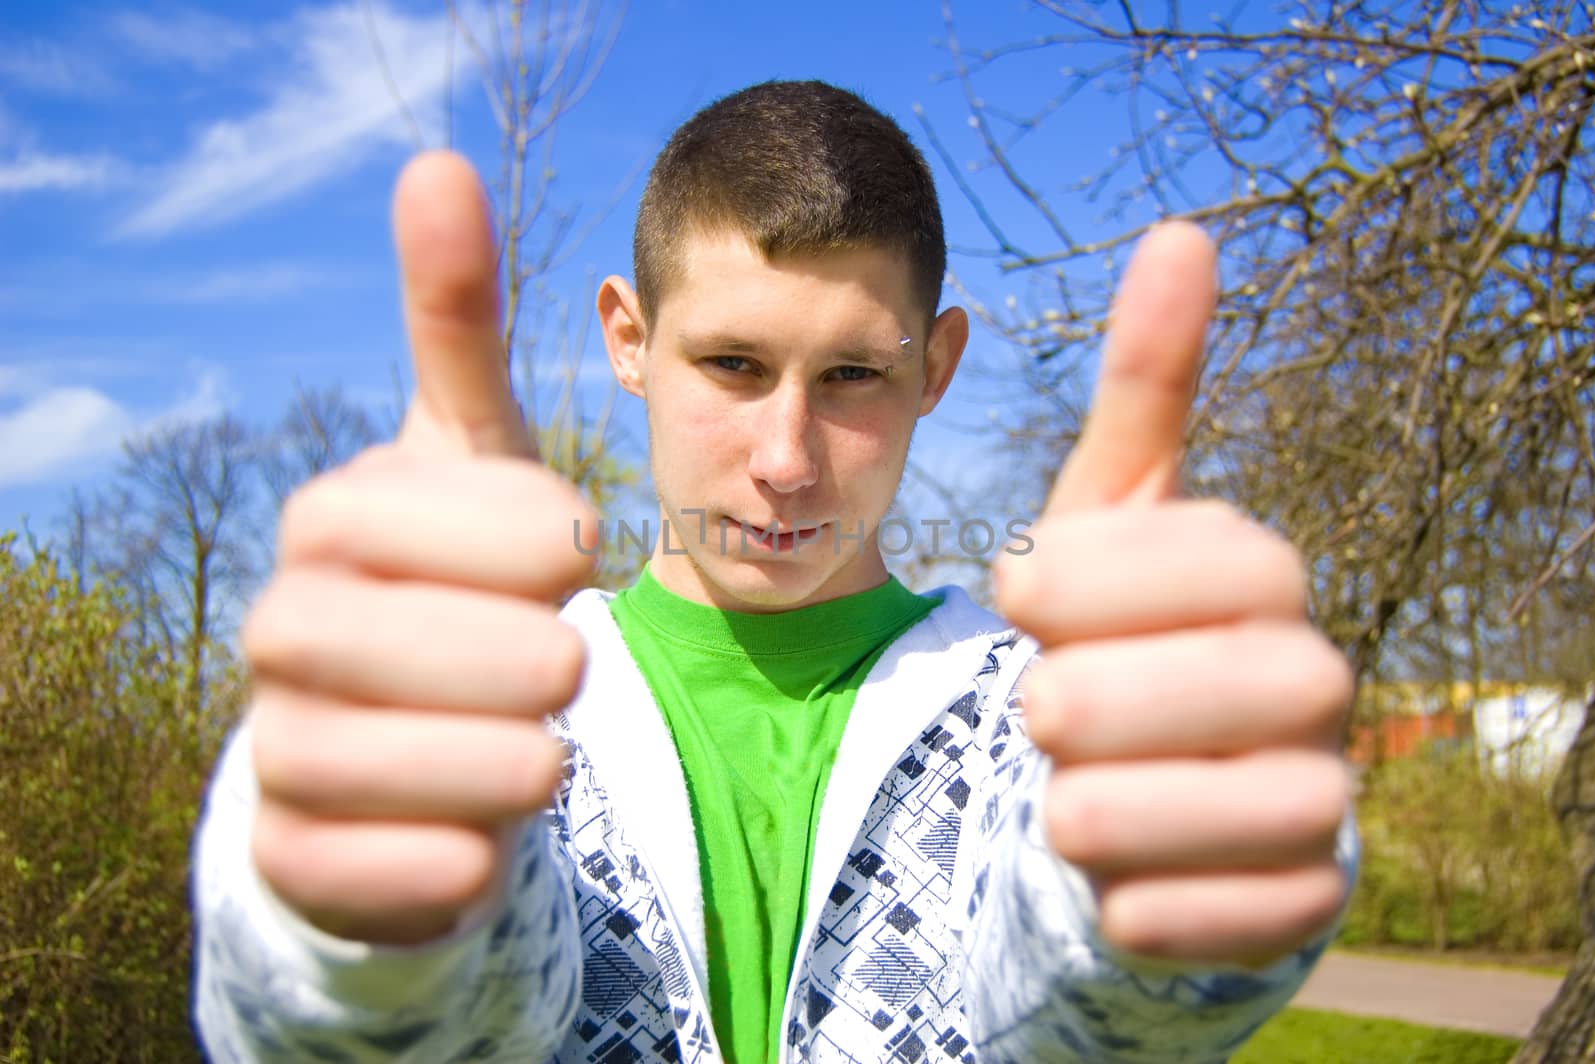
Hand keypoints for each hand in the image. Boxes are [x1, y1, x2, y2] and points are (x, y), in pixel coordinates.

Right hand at [243, 152, 596, 944]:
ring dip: (518, 761)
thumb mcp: (467, 457)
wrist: (397, 744)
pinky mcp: (297, 858)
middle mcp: (281, 627)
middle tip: (563, 665)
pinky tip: (478, 832)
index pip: (477, 522)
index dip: (544, 542)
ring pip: (434, 766)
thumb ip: (454, 325)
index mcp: (333, 518)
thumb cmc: (453, 584)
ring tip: (537, 747)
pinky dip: (467, 857)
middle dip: (536, 661)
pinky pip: (406, 870)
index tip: (574, 554)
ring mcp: (277, 748)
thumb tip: (436, 160)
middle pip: (454, 649)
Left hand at [992, 223, 1352, 967]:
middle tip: (1042, 708)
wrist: (1148, 786)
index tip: (1020, 593)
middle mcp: (1317, 681)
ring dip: (1093, 805)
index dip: (1081, 576)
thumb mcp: (1112, 518)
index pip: (1194, 557)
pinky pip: (1205, 915)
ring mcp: (1318, 801)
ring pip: (1190, 808)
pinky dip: (1132, 900)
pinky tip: (1112, 877)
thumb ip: (1145, 390)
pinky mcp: (1296, 909)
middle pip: (1188, 688)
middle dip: (1082, 698)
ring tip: (1071, 791)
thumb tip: (1181, 232)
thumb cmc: (1119, 638)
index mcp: (1267, 575)